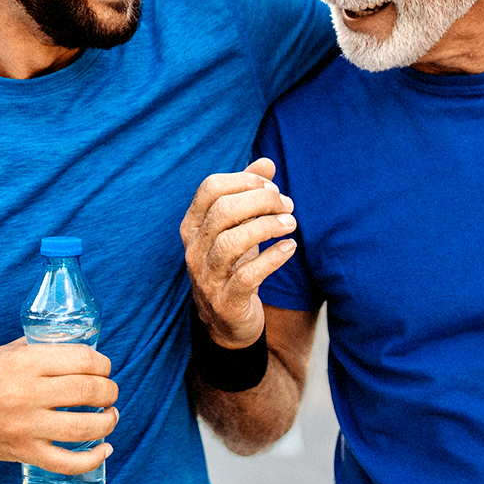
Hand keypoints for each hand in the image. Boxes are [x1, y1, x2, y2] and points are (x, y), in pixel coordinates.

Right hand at [0, 338, 117, 473]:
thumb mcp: (10, 351)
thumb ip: (44, 347)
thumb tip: (83, 347)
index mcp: (26, 362)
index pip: (82, 360)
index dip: (103, 364)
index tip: (105, 368)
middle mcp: (28, 393)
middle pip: (88, 392)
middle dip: (109, 391)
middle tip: (109, 392)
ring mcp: (27, 426)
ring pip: (84, 428)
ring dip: (108, 421)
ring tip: (110, 415)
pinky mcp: (25, 452)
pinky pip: (67, 463)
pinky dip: (92, 459)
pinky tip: (104, 449)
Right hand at [180, 158, 299, 348]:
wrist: (227, 321)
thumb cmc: (233, 265)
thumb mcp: (238, 228)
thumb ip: (249, 194)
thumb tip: (267, 163)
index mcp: (192, 226)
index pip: (209, 189)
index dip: (244, 180)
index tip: (271, 187)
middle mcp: (194, 249)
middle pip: (222, 212)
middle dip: (260, 201)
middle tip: (287, 205)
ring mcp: (207, 277)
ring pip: (231, 242)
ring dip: (267, 227)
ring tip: (290, 223)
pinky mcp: (226, 302)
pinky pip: (247, 276)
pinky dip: (272, 258)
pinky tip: (290, 247)